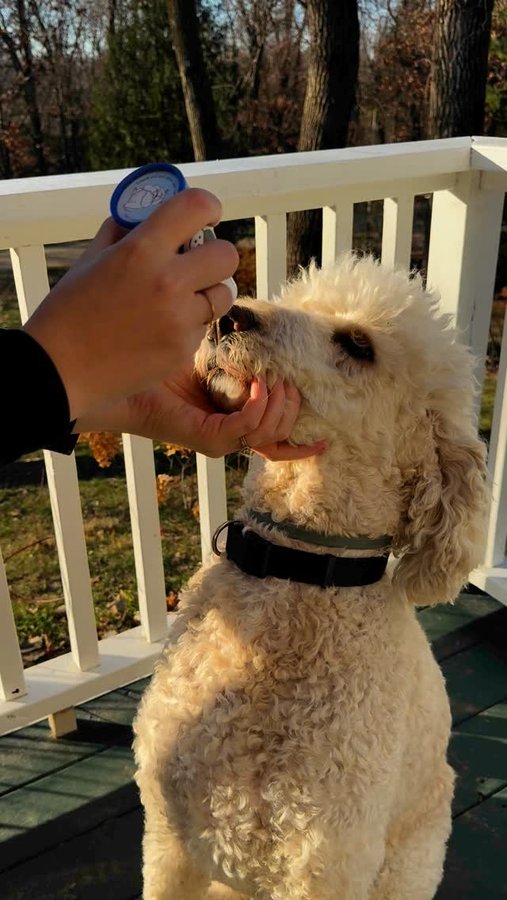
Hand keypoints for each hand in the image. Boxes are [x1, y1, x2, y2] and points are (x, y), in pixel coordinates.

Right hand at [23, 189, 237, 420]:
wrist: (59, 370)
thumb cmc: (68, 311)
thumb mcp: (91, 259)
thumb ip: (123, 232)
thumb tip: (146, 216)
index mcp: (141, 249)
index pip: (196, 206)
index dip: (208, 206)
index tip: (206, 214)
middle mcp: (167, 282)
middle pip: (226, 254)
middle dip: (216, 256)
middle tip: (199, 264)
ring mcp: (179, 319)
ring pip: (222, 295)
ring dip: (208, 294)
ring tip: (179, 301)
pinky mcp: (182, 350)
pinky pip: (202, 328)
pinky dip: (188, 327)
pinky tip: (157, 332)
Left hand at [76, 368, 326, 460]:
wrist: (119, 370)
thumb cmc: (156, 360)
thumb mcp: (206, 352)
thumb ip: (234, 348)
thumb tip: (259, 323)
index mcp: (231, 420)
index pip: (276, 442)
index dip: (302, 440)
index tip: (327, 434)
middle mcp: (227, 435)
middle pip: (280, 437)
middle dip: (294, 409)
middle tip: (290, 382)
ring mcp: (218, 440)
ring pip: (270, 435)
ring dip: (281, 407)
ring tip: (276, 381)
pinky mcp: (206, 437)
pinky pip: (247, 429)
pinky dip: (259, 408)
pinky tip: (257, 386)